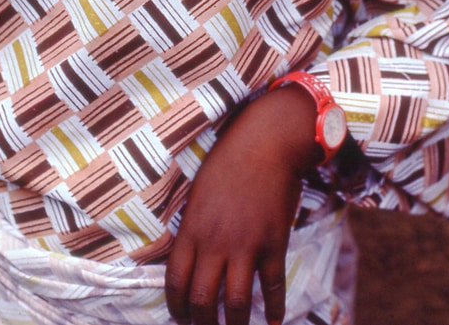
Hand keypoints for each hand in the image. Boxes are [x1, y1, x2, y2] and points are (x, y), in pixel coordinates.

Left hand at [165, 86, 320, 324]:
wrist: (265, 142)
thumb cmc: (227, 162)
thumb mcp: (198, 193)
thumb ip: (192, 228)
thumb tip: (188, 260)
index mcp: (192, 229)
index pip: (175, 282)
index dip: (176, 308)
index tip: (181, 318)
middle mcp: (216, 242)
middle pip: (202, 300)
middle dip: (202, 323)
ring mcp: (246, 245)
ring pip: (236, 303)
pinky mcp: (273, 244)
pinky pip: (272, 287)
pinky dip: (273, 310)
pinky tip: (272, 321)